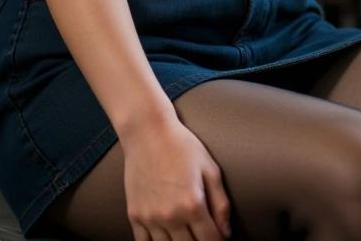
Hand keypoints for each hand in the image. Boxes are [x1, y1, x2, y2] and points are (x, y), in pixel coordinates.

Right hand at [122, 116, 230, 239]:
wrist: (147, 131)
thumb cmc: (181, 145)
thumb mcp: (210, 168)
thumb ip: (221, 203)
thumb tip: (226, 233)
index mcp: (193, 204)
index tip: (220, 238)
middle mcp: (171, 215)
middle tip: (202, 235)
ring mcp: (150, 217)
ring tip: (186, 236)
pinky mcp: (134, 215)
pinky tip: (165, 239)